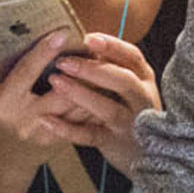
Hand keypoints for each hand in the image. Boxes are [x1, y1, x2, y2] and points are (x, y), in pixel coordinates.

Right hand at [0, 32, 160, 175]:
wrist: (6, 159)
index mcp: (5, 104)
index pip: (26, 74)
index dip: (43, 53)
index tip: (61, 33)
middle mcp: (29, 120)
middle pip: (61, 93)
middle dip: (79, 70)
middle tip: (93, 46)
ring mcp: (49, 134)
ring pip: (79, 107)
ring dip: (95, 85)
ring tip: (107, 60)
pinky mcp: (65, 141)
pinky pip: (87, 120)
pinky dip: (99, 101)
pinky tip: (109, 84)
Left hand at [37, 33, 159, 176]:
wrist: (146, 154)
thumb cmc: (129, 111)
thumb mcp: (130, 86)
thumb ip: (112, 66)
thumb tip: (81, 40)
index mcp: (144, 79)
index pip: (132, 57)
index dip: (111, 46)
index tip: (88, 38)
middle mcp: (141, 100)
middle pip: (122, 81)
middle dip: (92, 69)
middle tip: (63, 61)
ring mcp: (130, 123)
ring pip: (107, 108)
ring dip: (80, 94)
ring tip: (55, 81)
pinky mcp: (115, 143)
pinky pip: (90, 135)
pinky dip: (68, 129)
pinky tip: (47, 120)